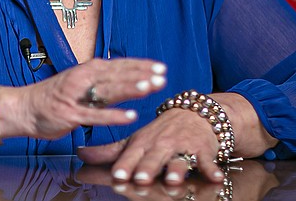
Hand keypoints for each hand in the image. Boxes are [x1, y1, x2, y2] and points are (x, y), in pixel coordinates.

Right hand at [0, 58, 166, 140]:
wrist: (24, 108)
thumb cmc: (54, 98)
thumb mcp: (80, 85)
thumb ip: (102, 82)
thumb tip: (128, 76)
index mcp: (87, 70)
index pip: (119, 65)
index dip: (140, 66)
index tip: (161, 67)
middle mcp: (83, 78)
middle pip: (117, 75)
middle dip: (141, 75)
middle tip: (162, 75)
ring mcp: (76, 96)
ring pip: (107, 90)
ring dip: (130, 88)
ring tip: (150, 87)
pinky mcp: (70, 114)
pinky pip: (95, 115)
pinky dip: (113, 115)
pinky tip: (130, 116)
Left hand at [77, 102, 223, 184]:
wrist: (195, 116)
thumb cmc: (159, 134)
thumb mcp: (134, 140)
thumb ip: (108, 152)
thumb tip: (79, 155)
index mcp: (142, 143)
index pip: (131, 156)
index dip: (124, 166)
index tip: (117, 176)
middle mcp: (161, 145)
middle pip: (153, 159)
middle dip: (147, 168)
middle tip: (140, 179)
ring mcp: (182, 148)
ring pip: (179, 160)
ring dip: (176, 170)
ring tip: (173, 180)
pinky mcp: (203, 151)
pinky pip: (208, 162)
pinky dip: (212, 169)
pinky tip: (216, 177)